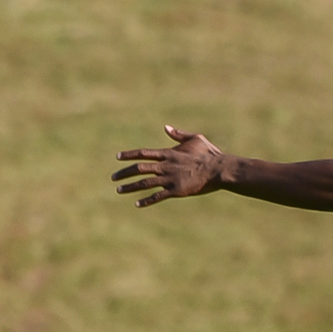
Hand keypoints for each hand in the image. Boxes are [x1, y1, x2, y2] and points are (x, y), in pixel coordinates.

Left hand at [112, 126, 226, 206]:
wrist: (218, 169)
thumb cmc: (209, 154)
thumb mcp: (195, 139)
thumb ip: (178, 134)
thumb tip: (166, 128)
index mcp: (168, 153)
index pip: (143, 153)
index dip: (129, 155)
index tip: (118, 157)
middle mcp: (165, 166)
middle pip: (139, 168)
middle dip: (124, 173)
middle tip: (114, 177)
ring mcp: (169, 179)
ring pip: (144, 183)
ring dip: (130, 187)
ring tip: (119, 190)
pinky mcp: (176, 190)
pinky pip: (157, 196)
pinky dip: (146, 200)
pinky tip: (137, 204)